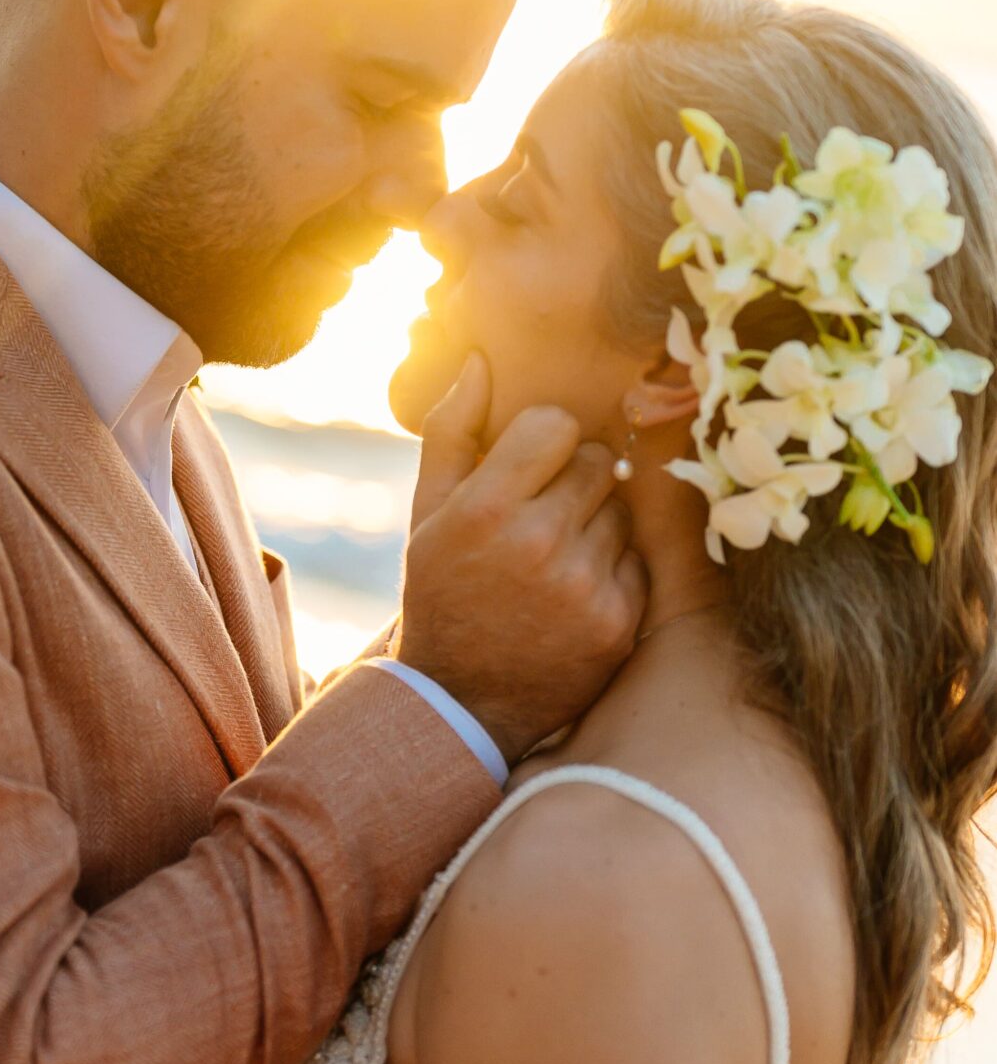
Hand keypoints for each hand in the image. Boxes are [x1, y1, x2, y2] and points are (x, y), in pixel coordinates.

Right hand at [395, 355, 646, 763]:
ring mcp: (584, 585)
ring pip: (621, 510)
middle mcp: (538, 544)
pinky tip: (574, 593)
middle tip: (543, 515)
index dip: (543, 442)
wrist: (462, 702)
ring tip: (555, 560)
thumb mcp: (427, 514)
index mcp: (484, 510)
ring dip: (596, 524)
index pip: (555, 426)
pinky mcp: (619, 621)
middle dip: (574, 480)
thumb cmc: (442, 592)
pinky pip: (638, 559)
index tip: (528, 468)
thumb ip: (451, 432)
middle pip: (597, 462)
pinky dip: (613, 569)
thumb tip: (479, 360)